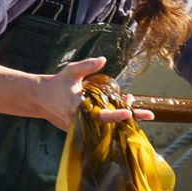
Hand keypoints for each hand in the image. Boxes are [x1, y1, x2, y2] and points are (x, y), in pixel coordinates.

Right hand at [37, 56, 153, 131]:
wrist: (41, 99)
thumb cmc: (58, 83)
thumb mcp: (71, 71)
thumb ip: (87, 66)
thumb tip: (103, 59)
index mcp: (78, 108)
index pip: (100, 116)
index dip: (116, 115)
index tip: (129, 111)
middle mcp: (81, 122)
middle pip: (111, 125)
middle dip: (130, 119)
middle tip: (150, 114)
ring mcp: (82, 128)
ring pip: (108, 127)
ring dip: (124, 117)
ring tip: (133, 101)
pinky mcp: (83, 131)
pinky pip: (103, 128)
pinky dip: (115, 119)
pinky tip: (125, 108)